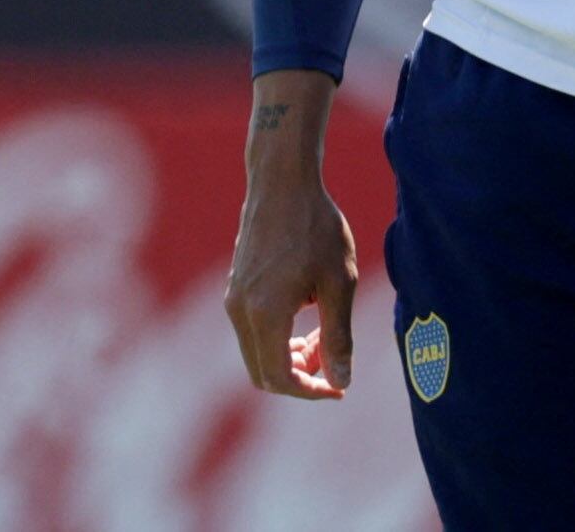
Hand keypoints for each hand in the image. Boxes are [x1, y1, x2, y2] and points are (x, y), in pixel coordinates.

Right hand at [224, 82, 358, 400]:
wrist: (283, 183)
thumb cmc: (316, 227)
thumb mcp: (339, 281)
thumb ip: (339, 335)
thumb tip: (341, 380)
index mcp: (265, 314)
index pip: (280, 378)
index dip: (310, 392)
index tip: (338, 388)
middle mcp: (240, 312)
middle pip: (263, 373)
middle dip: (300, 377)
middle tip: (333, 359)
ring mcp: (233, 300)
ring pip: (257, 353)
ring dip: (289, 357)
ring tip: (324, 334)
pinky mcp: (235, 289)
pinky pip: (252, 332)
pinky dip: (278, 338)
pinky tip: (307, 313)